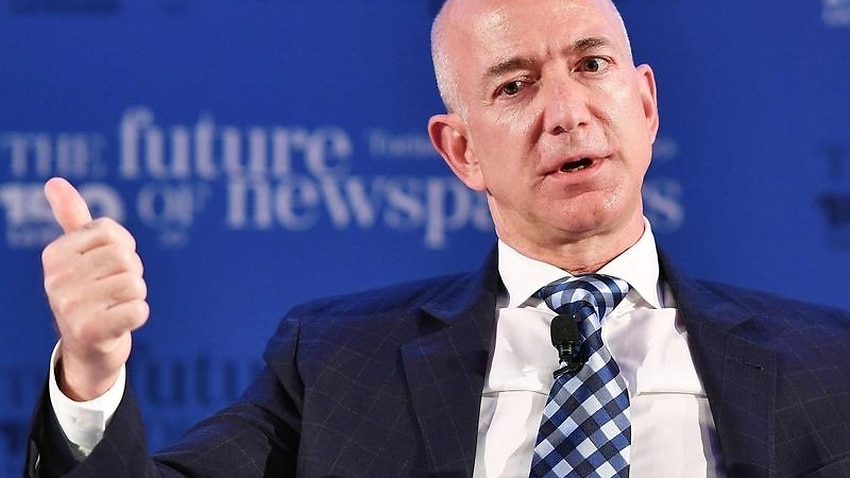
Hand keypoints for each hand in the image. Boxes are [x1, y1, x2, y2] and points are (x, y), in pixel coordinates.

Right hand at [42, 177, 148, 400]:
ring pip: (135, 284)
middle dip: (130, 274)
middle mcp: (56, 279)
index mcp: (54, 255)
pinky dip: (138, 316)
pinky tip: (120, 323)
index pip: (111, 233)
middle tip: (112, 291)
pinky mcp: (90, 331)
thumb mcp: (77, 254)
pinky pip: (139, 310)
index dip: (122, 248)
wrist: (87, 348)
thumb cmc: (89, 292)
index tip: (106, 267)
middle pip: (126, 259)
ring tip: (114, 306)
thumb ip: (72, 218)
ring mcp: (70, 307)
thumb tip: (54, 181)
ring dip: (135, 296)